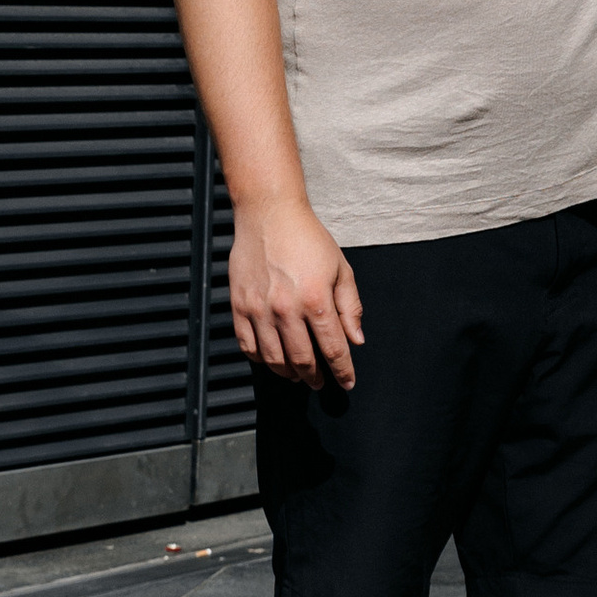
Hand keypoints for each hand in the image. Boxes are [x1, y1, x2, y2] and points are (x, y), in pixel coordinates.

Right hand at [230, 200, 364, 387]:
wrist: (270, 214)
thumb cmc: (308, 238)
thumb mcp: (340, 268)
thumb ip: (350, 307)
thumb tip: (356, 339)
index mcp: (316, 299)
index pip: (333, 349)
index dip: (343, 371)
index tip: (347, 382)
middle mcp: (287, 309)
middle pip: (303, 360)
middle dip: (315, 377)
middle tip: (321, 382)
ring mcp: (260, 310)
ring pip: (274, 359)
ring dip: (289, 373)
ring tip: (298, 375)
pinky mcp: (240, 306)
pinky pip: (248, 346)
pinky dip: (261, 360)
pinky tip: (272, 359)